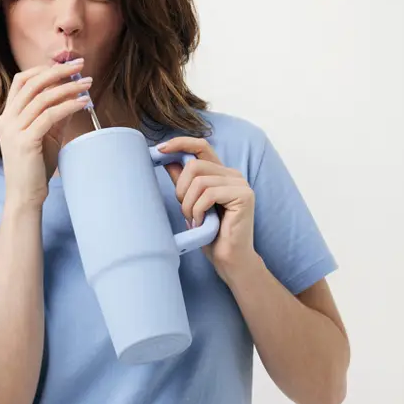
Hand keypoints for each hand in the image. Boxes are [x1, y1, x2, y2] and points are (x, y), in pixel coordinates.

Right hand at [0, 60, 91, 207]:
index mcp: (8, 116)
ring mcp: (14, 130)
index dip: (43, 70)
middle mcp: (7, 120)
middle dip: (58, 71)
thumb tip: (73, 96)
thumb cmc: (35, 168)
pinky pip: (49, 116)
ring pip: (42, 98)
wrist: (25, 196)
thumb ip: (55, 116)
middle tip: (80, 65)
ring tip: (87, 84)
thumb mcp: (46, 136)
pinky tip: (83, 103)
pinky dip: (68, 106)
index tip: (65, 67)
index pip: (21, 82)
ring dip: (68, 88)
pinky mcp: (25, 141)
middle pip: (32, 83)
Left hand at [158, 137, 257, 275]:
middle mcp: (232, 174)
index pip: (200, 145)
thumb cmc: (210, 234)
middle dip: (181, 189)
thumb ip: (183, 182)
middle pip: (194, 164)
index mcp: (220, 173)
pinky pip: (209, 193)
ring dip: (189, 204)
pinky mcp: (244, 195)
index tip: (159, 150)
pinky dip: (198, 210)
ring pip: (200, 180)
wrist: (229, 259)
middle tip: (184, 211)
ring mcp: (240, 184)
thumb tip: (167, 160)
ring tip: (193, 220)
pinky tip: (201, 223)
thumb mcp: (191, 204)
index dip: (179, 143)